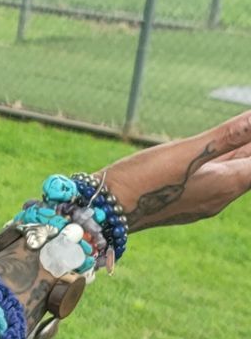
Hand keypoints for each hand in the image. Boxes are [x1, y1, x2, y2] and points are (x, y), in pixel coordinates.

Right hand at [103, 110, 250, 229]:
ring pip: (231, 173)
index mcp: (225, 185)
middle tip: (248, 126)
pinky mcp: (183, 200)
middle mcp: (218, 197)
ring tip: (245, 133)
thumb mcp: (187, 152)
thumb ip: (228, 134)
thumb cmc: (144, 181)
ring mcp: (200, 201)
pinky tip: (216, 154)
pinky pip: (213, 179)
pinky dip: (222, 162)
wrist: (103, 211)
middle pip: (248, 167)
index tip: (250, 127)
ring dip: (241, 153)